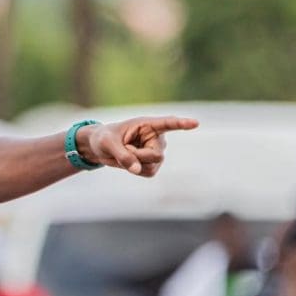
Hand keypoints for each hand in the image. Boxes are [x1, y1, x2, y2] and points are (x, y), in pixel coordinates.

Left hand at [78, 116, 198, 176]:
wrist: (100, 148)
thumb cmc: (104, 139)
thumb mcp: (108, 144)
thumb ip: (122, 155)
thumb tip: (137, 169)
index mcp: (147, 124)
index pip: (168, 123)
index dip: (182, 124)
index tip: (195, 123)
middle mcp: (156, 137)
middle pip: (156, 155)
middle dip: (137, 157)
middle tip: (123, 149)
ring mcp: (156, 151)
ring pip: (152, 166)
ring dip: (135, 164)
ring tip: (125, 154)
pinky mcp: (152, 164)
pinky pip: (148, 172)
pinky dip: (135, 171)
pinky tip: (129, 162)